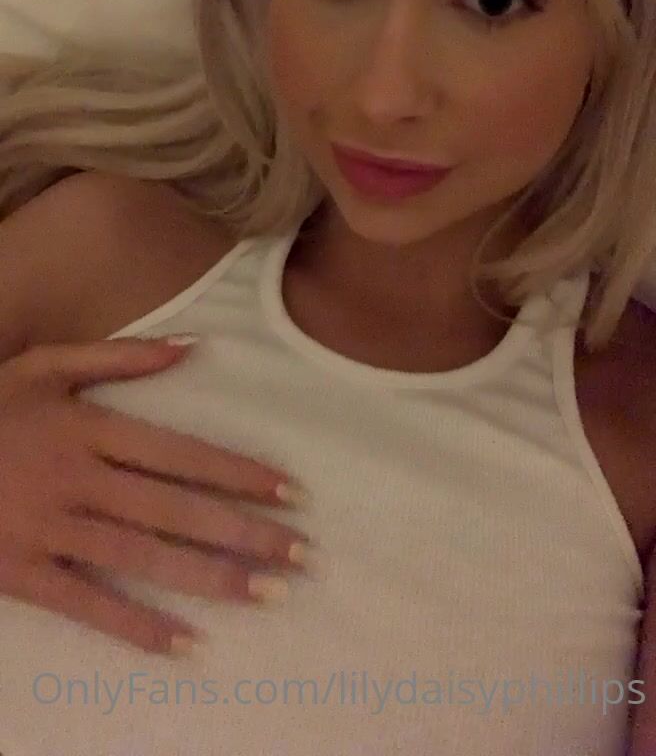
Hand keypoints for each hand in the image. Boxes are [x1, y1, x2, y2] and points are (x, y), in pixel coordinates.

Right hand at [0, 336, 311, 654]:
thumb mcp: (46, 364)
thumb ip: (120, 356)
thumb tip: (194, 345)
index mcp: (90, 429)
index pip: (180, 453)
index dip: (237, 473)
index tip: (290, 492)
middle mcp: (79, 481)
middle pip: (174, 510)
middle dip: (242, 532)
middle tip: (300, 555)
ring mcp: (51, 530)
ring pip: (143, 558)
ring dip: (208, 578)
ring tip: (266, 594)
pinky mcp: (25, 574)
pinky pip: (87, 606)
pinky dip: (136, 626)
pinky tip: (185, 644)